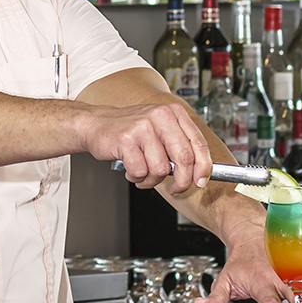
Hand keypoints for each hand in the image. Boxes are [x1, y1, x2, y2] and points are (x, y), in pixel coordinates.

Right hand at [78, 98, 215, 196]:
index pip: (198, 143)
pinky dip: (136, 177)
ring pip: (161, 169)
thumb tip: (200, 173)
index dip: (204, 167)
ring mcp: (143, 127)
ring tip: (143, 173)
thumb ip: (180, 146)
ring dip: (152, 180)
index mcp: (174, 112)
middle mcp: (160, 116)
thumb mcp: (160, 130)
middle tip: (176, 189)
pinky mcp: (126, 139)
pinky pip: (140, 172)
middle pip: (184, 158)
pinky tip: (130, 169)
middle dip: (182, 181)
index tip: (201, 182)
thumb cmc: (131, 131)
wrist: (97, 123)